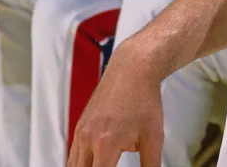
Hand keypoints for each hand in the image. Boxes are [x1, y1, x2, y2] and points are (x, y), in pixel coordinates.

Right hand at [67, 48, 162, 166]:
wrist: (133, 69)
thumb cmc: (145, 100)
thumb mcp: (154, 136)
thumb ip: (150, 165)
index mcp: (106, 143)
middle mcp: (88, 138)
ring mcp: (81, 131)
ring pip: (73, 166)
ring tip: (103, 166)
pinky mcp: (80, 126)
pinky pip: (74, 154)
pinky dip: (81, 165)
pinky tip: (93, 165)